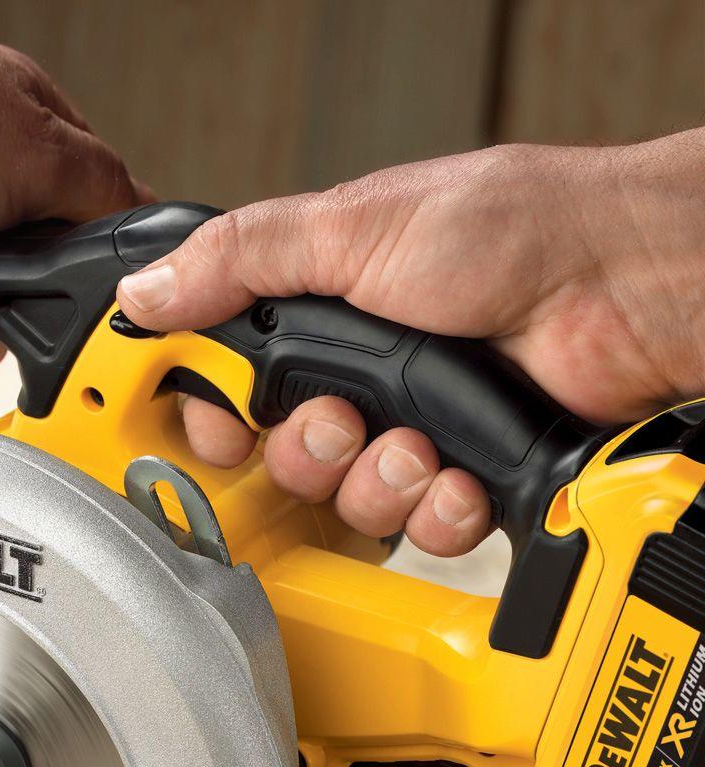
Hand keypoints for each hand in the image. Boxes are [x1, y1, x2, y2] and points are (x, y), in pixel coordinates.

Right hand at [117, 136, 704, 554]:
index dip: (213, 419)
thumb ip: (242, 258)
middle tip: (342, 420)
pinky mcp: (463, 477)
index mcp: (320, 318)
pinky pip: (419, 531)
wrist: (628, 282)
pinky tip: (460, 471)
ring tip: (419, 441)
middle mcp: (360, 380)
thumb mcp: (357, 226)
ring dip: (379, 480)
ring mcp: (411, 431)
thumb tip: (149, 289)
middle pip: (283, 461)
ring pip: (348, 504)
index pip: (228, 386)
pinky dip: (440, 509)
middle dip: (308, 453)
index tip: (217, 429)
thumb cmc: (512, 232)